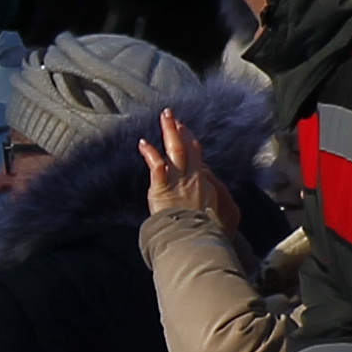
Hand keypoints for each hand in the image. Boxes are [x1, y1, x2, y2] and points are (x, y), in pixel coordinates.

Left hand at [146, 108, 238, 231]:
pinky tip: (143, 143)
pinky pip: (157, 167)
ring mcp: (178, 181)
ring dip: (169, 132)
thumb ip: (203, 196)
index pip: (195, 155)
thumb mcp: (208, 209)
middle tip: (172, 115)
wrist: (195, 237)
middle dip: (179, 130)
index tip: (183, 129)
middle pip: (186, 148)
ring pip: (175, 150)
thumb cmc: (202, 228)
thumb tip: (202, 188)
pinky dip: (150, 154)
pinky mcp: (163, 188)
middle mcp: (192, 177)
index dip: (189, 141)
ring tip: (164, 116)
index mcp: (201, 181)